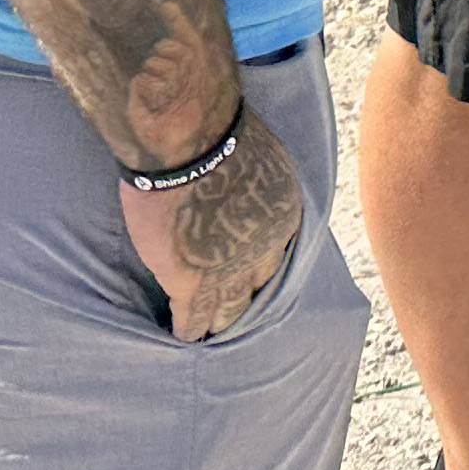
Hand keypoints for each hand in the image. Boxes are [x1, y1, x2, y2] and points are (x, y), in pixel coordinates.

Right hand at [118, 108, 303, 341]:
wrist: (189, 139)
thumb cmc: (217, 131)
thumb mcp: (259, 156)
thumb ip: (253, 178)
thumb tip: (240, 175)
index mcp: (283, 214)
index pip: (276, 249)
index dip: (261, 261)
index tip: (253, 270)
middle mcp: (265, 247)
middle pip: (259, 285)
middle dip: (249, 298)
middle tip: (238, 312)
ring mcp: (229, 269)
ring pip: (228, 308)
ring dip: (219, 320)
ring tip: (213, 333)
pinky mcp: (192, 282)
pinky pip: (193, 316)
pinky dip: (188, 328)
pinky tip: (185, 337)